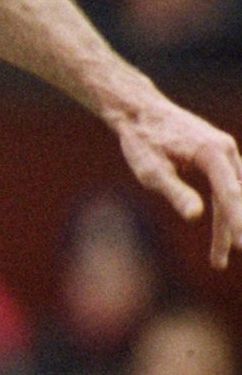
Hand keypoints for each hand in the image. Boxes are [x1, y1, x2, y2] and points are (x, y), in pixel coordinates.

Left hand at [108, 90, 241, 266]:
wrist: (141, 112)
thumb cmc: (142, 141)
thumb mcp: (151, 170)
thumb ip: (175, 192)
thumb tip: (195, 217)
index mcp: (212, 152)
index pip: (229, 194)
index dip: (237, 222)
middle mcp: (226, 150)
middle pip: (235, 197)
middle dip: (234, 230)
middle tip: (228, 261)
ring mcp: (226, 153)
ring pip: (231, 197)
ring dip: (226, 228)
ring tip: (217, 262)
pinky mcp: (220, 158)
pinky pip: (227, 190)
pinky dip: (224, 212)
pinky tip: (223, 237)